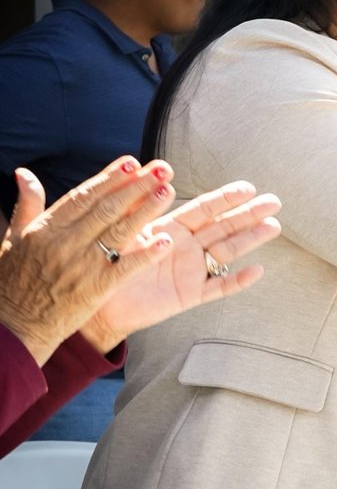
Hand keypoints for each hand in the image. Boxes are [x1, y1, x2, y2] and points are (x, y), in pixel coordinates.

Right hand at [0, 158, 178, 363]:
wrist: (12, 327)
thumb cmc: (13, 282)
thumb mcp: (14, 239)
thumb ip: (27, 205)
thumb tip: (24, 173)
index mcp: (45, 229)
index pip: (84, 196)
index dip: (110, 177)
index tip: (133, 161)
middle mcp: (63, 243)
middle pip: (107, 208)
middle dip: (137, 185)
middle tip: (163, 168)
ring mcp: (81, 266)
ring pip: (119, 231)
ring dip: (147, 210)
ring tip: (168, 190)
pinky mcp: (95, 289)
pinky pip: (125, 268)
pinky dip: (146, 254)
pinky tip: (166, 241)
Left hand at [82, 183, 282, 352]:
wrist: (99, 304)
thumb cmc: (107, 266)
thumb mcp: (122, 233)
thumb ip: (141, 211)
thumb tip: (158, 184)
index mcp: (171, 228)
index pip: (203, 209)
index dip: (225, 198)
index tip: (247, 187)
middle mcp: (187, 246)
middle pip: (223, 226)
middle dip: (248, 213)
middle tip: (274, 201)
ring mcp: (192, 270)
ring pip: (228, 250)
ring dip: (251, 238)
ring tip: (274, 226)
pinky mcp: (191, 295)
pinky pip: (219, 287)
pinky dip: (238, 280)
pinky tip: (258, 271)